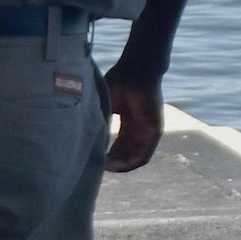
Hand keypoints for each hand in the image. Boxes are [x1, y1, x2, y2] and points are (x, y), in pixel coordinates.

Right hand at [103, 52, 166, 172]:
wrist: (136, 71)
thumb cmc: (119, 82)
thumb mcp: (105, 105)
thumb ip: (99, 121)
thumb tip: (85, 138)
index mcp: (128, 121)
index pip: (118, 144)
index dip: (107, 153)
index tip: (94, 158)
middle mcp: (139, 128)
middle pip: (126, 153)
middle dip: (112, 162)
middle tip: (98, 166)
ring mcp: (147, 131)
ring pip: (134, 157)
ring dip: (121, 166)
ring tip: (106, 168)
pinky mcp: (155, 132)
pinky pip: (144, 155)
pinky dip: (130, 163)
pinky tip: (117, 166)